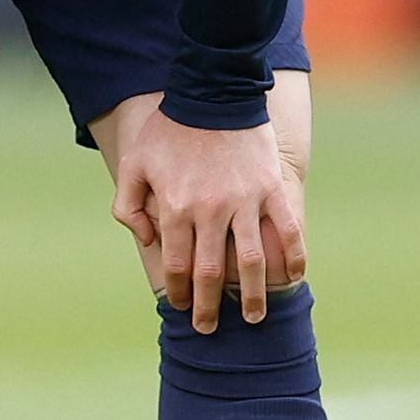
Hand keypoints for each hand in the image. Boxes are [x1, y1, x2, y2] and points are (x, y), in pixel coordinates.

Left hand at [112, 108, 305, 332]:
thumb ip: (127, 205)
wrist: (212, 93)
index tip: (178, 305)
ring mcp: (245, 201)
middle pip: (210, 273)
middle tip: (207, 327)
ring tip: (251, 318)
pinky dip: (292, 256)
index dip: (176, 291)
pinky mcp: (271, 188)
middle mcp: (211, 210)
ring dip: (250, 295)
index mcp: (176, 207)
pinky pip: (286, 230)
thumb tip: (145, 240)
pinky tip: (292, 276)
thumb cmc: (168, 130)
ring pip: (251, 261)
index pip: (176, 264)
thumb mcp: (133, 164)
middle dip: (207, 305)